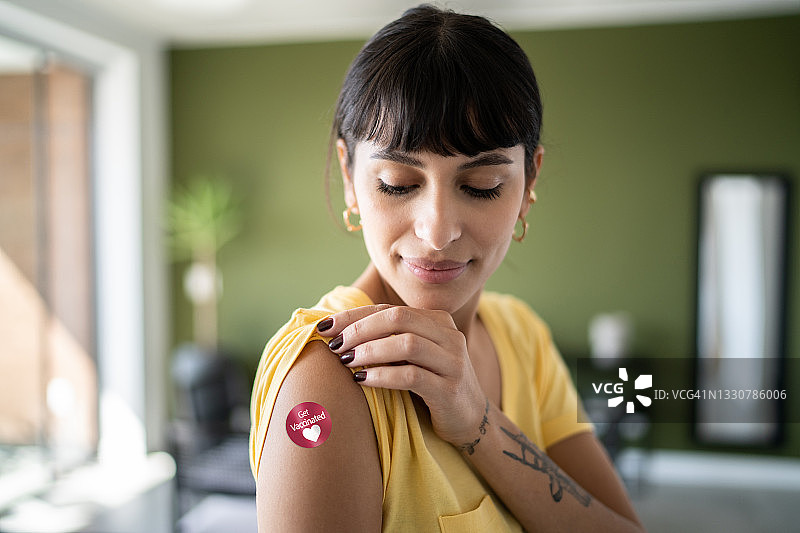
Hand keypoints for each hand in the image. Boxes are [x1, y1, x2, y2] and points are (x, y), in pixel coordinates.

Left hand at [319, 305, 485, 446]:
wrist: (469, 419)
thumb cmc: (431, 384)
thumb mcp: (414, 356)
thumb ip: (389, 339)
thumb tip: (338, 331)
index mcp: (438, 321)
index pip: (389, 309)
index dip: (354, 316)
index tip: (325, 327)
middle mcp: (449, 336)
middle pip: (398, 318)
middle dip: (360, 329)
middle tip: (335, 346)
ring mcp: (453, 362)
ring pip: (406, 344)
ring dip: (370, 351)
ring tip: (346, 362)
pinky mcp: (450, 390)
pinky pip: (412, 376)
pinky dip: (382, 376)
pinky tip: (361, 380)